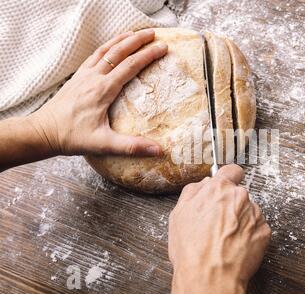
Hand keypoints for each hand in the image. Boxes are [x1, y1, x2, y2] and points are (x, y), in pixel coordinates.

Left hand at [28, 28, 166, 156]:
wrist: (43, 132)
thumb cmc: (73, 138)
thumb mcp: (104, 144)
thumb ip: (131, 146)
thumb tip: (158, 150)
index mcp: (102, 90)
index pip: (130, 66)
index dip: (148, 55)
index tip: (163, 48)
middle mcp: (93, 77)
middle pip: (118, 51)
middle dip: (138, 40)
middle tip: (154, 33)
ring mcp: (84, 75)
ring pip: (105, 49)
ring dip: (122, 39)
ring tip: (136, 33)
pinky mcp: (77, 77)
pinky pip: (95, 55)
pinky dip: (108, 46)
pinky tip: (112, 46)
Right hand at [169, 165, 270, 293]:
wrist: (210, 277)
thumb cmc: (193, 249)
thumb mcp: (178, 214)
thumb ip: (192, 192)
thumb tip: (203, 184)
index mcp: (219, 189)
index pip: (232, 170)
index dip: (228, 177)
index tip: (228, 183)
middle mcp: (240, 197)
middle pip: (238, 194)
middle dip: (231, 204)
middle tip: (218, 223)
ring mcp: (255, 214)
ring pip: (248, 211)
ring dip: (241, 220)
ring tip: (225, 239)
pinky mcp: (264, 231)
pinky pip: (257, 227)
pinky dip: (249, 234)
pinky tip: (236, 246)